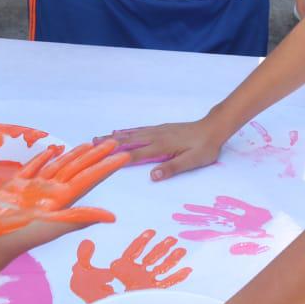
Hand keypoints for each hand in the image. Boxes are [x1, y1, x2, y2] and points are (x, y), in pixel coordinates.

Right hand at [0, 138, 129, 251]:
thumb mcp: (52, 226)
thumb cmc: (18, 236)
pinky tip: (49, 151)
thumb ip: (80, 218)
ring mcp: (33, 188)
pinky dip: (41, 159)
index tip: (124, 156)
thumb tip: (112, 217)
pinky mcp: (14, 186)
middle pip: (78, 169)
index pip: (90, 178)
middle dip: (95, 156)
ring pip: (57, 166)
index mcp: (62, 200)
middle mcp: (51, 193)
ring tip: (88, 144)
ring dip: (73, 155)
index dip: (106, 167)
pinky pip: (31, 168)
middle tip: (113, 142)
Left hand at [70, 229, 191, 301]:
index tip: (151, 233)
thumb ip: (83, 258)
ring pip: (161, 268)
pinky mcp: (150, 293)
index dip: (142, 242)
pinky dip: (177, 277)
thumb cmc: (90, 294)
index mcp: (122, 267)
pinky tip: (187, 270)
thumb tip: (88, 243)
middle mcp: (135, 273)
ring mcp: (144, 283)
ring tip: (182, 249)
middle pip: (151, 257)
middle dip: (161, 248)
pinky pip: (166, 284)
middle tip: (172, 238)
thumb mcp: (82, 275)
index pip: (134, 251)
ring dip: (171, 259)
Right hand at [109, 119, 226, 180]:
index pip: (136, 154)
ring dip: (115, 136)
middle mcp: (156, 136)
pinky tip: (121, 131)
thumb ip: (172, 168)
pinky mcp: (162, 128)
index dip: (119, 157)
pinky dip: (128, 130)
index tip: (101, 159)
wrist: (214, 128)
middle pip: (129, 141)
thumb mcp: (192, 161)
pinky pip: (140, 129)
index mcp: (161, 147)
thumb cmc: (205, 147)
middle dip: (110, 144)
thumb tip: (153, 175)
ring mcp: (158, 131)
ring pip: (132, 134)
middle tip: (90, 144)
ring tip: (99, 137)